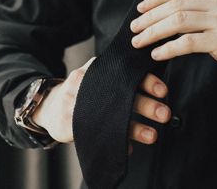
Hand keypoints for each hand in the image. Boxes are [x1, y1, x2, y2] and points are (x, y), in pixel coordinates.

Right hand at [31, 57, 171, 149]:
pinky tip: (127, 148)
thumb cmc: (85, 89)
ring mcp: (78, 103)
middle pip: (122, 93)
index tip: (163, 91)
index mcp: (101, 69)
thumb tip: (157, 83)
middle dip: (147, 105)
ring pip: (112, 116)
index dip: (147, 80)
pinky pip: (96, 133)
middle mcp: (89, 82)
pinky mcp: (70, 123)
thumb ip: (122, 75)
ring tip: (152, 135)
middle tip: (165, 114)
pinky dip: (115, 141)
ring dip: (134, 128)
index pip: (128, 71)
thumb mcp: (99, 74)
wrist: (51, 105)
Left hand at [130, 0, 216, 90]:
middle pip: (177, 4)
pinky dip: (168, 48)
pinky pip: (188, 42)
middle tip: (134, 29)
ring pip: (179, 21)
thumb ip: (204, 11)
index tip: (140, 9)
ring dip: (154, 31)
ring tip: (139, 41)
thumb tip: (168, 13)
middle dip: (151, 17)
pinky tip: (157, 54)